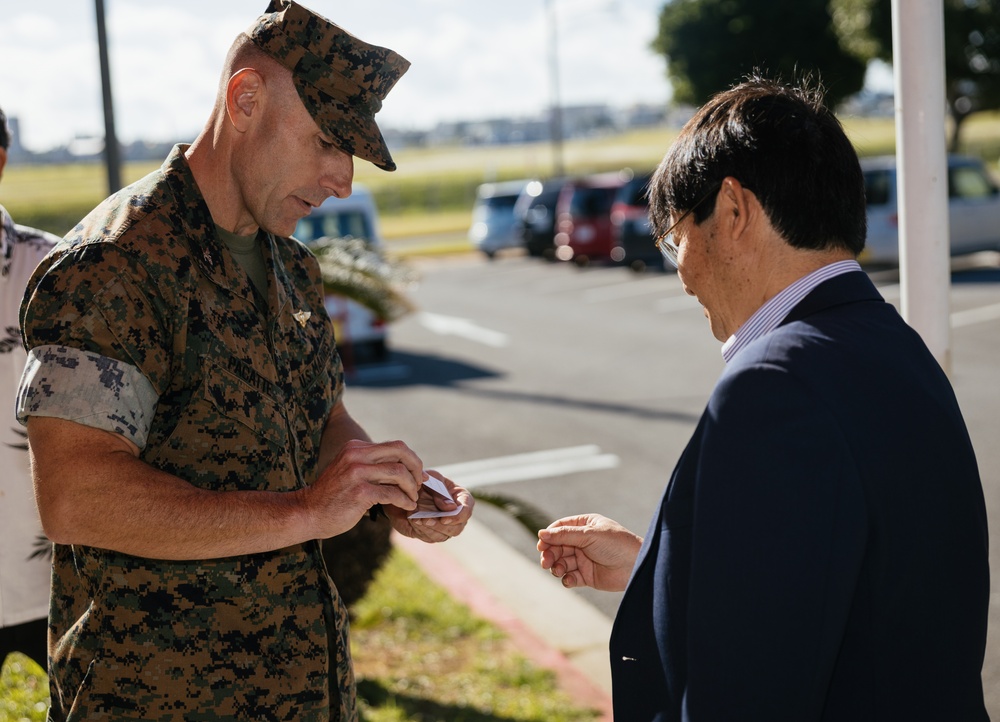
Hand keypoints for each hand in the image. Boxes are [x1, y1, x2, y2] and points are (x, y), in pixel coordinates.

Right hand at [305, 439, 423, 538]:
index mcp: (356, 447)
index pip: (395, 446)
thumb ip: (372, 465)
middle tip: (419, 483)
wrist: (307, 512)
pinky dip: (404, 501)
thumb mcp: (351, 470)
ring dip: (411, 487)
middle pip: (400, 452)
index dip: (412, 459)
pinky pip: (392, 494)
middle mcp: (356, 455)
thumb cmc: (333, 496)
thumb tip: (404, 467)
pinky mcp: (360, 492)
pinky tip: (406, 506)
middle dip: (416, 468)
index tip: (418, 474)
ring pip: (399, 473)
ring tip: (412, 498)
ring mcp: (357, 472)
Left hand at [386, 470, 474, 542]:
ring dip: (429, 529)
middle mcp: (457, 516)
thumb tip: (451, 507)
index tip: (443, 519)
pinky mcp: (434, 533)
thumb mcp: (434, 479)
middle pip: (456, 529)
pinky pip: (429, 537)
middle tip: (426, 520)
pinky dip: (420, 530)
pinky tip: (413, 521)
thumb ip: (441, 493)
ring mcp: (447, 527)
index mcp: (462, 499)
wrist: (411, 490)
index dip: (457, 517)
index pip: (467, 511)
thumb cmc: (427, 481)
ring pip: (442, 536)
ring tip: (416, 520)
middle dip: (440, 526)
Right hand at [537, 514, 642, 591]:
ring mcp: (585, 558)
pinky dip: (566, 579)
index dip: (549, 536)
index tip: (542, 544)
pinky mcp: (587, 576)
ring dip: (557, 567)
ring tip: (558, 571)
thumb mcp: (589, 535)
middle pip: (558, 546)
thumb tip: (541, 533)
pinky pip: (571, 577)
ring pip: (562, 562)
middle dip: (550, 554)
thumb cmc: (616, 544)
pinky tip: (568, 580)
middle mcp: (583, 541)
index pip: (560, 528)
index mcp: (585, 525)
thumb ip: (564, 535)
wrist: (636, 566)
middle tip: (546, 562)